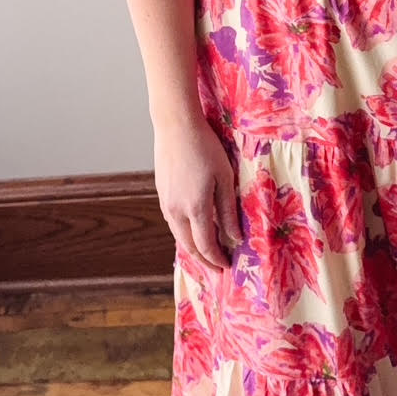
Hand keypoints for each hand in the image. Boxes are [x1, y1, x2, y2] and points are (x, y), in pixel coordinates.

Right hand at [153, 113, 242, 273]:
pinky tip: (192, 231)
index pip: (206, 245)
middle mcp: (176, 210)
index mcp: (195, 208)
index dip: (217, 259)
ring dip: (192, 249)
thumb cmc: (205, 148)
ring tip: (205, 255)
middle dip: (203, 261)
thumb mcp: (225, 178)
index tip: (227, 266)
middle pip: (189, 247)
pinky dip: (183, 234)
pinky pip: (173, 223)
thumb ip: (229, 210)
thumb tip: (235, 237)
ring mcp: (166, 203)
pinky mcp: (161, 194)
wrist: (176, 126)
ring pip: (178, 236)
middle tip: (216, 269)